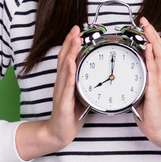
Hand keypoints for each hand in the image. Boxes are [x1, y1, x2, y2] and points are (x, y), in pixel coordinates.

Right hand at [16, 25, 86, 159]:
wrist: (58, 132)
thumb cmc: (70, 114)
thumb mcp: (82, 94)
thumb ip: (86, 82)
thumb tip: (101, 73)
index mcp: (66, 81)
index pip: (68, 58)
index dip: (71, 43)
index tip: (77, 31)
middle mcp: (61, 83)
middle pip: (64, 58)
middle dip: (70, 42)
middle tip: (76, 29)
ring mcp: (60, 92)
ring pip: (65, 69)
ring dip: (70, 53)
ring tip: (75, 40)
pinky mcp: (63, 102)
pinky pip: (66, 86)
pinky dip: (69, 74)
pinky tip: (71, 64)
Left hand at [133, 18, 160, 158]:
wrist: (158, 127)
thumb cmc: (149, 111)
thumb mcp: (141, 90)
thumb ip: (138, 78)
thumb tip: (128, 68)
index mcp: (157, 75)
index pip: (156, 50)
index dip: (151, 36)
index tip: (144, 25)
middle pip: (159, 48)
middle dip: (152, 33)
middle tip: (144, 20)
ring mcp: (160, 81)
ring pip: (158, 55)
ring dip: (152, 40)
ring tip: (147, 28)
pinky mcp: (155, 89)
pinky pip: (153, 69)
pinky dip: (151, 57)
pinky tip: (148, 48)